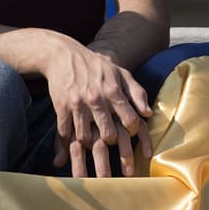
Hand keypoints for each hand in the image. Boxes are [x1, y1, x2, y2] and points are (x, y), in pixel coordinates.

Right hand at [38, 33, 153, 176]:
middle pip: (108, 133)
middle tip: (117, 151)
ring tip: (95, 154)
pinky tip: (73, 150)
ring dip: (91, 148)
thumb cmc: (97, 66)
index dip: (134, 131)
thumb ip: (137, 93)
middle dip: (114, 146)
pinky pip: (65, 132)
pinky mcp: (61, 109)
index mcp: (113, 90)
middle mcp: (96, 99)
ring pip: (85, 137)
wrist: (64, 56)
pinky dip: (69, 143)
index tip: (132, 134)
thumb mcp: (121, 74)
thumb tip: (147, 114)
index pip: (129, 118)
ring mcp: (77, 105)